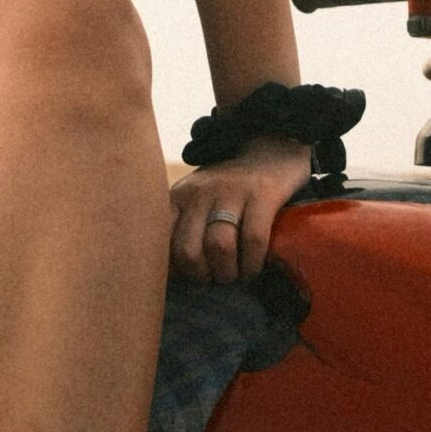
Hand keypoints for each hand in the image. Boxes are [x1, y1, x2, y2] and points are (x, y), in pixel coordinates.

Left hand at [170, 136, 312, 284]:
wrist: (270, 151)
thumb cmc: (228, 191)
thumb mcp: (196, 202)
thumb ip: (181, 229)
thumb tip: (168, 277)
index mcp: (178, 197)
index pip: (160, 241)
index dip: (173, 270)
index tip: (188, 278)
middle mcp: (199, 192)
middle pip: (188, 251)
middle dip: (202, 277)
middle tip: (215, 280)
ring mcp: (230, 191)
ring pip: (219, 246)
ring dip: (228, 273)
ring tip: (235, 276)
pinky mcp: (261, 193)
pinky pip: (253, 239)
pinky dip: (252, 263)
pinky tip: (253, 267)